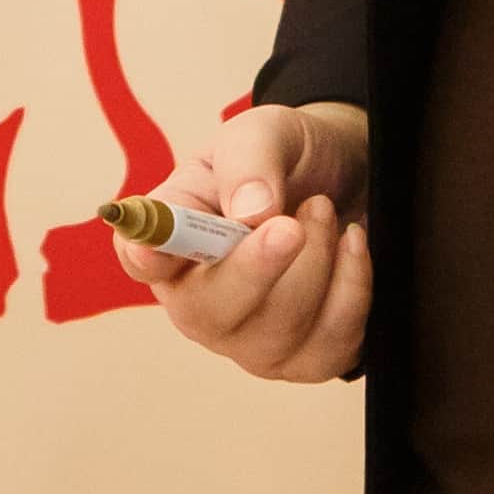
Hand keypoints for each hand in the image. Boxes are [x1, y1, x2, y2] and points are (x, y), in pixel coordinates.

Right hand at [118, 100, 373, 381]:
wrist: (345, 175)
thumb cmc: (284, 158)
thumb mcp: (263, 134)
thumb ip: (249, 163)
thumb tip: (251, 213)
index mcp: (170, 242)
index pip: (140, 261)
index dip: (145, 259)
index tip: (152, 250)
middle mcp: (200, 302)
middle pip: (209, 314)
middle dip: (257, 269)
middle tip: (291, 224)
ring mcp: (251, 341)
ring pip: (276, 332)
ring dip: (314, 262)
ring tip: (322, 209)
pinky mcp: (306, 360)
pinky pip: (329, 346)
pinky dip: (352, 287)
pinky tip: (351, 244)